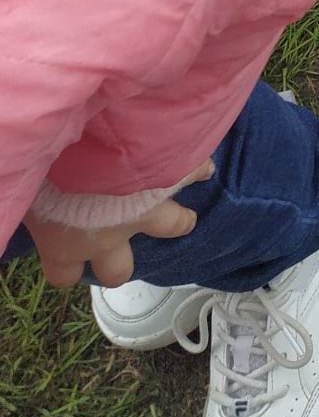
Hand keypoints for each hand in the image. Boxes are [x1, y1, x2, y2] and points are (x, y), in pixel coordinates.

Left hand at [22, 163, 213, 287]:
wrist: (97, 141)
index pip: (64, 276)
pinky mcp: (173, 178)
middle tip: (117, 236)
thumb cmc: (49, 168)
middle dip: (117, 261)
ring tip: (182, 214)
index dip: (66, 266)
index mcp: (66, 245)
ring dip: (176, 220)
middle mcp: (108, 237)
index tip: (66, 251)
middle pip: (118, 271)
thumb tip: (15, 196)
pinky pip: (195, 173)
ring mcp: (146, 210)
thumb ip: (25, 201)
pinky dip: (198, 168)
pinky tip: (202, 163)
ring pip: (171, 225)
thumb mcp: (25, 188)